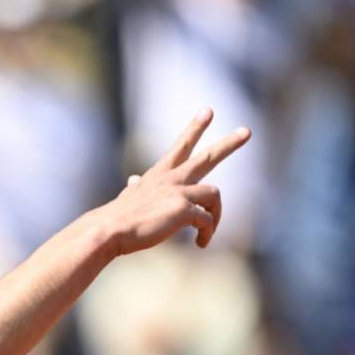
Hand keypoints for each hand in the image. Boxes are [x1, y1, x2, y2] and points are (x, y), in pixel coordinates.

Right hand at [96, 109, 249, 254]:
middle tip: (246, 131)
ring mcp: (179, 193)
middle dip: (227, 145)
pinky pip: (207, 220)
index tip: (207, 111)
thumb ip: (136, 187)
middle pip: (206, 158)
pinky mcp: (184, 210)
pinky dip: (207, 232)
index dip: (194, 129)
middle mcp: (171, 180)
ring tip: (211, 230)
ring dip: (217, 213)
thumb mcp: (129, 196)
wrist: (108, 230)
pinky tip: (201, 243)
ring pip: (214, 193)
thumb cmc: (116, 218)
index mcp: (158, 176)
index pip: (179, 147)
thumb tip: (133, 179)